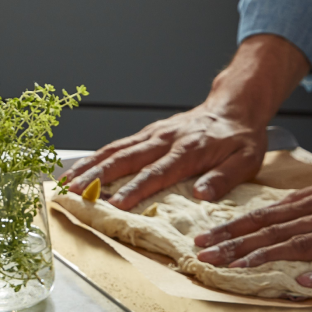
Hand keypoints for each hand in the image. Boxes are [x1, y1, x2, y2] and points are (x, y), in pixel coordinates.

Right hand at [59, 107, 266, 209]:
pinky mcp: (147, 133)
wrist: (234, 107)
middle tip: (75, 192)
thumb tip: (202, 196)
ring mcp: (153, 134)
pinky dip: (96, 156)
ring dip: (89, 165)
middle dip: (97, 176)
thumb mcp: (245, 161)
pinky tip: (81, 167)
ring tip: (67, 182)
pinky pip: (118, 144)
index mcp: (188, 150)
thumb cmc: (240, 138)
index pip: (156, 173)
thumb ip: (224, 179)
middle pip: (125, 158)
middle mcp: (164, 140)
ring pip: (115, 149)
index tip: (116, 204)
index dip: (135, 189)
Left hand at [193, 156, 311, 287]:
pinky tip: (305, 282)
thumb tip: (282, 216)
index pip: (266, 215)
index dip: (234, 228)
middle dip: (236, 243)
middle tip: (205, 254)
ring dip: (267, 256)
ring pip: (303, 243)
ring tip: (238, 266)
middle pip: (275, 230)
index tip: (206, 237)